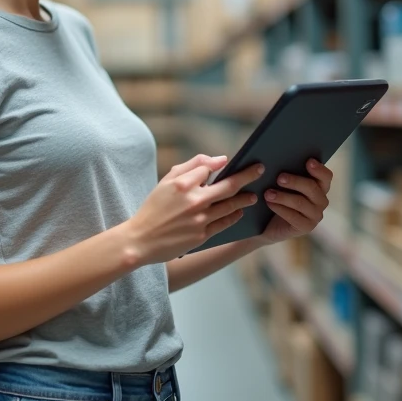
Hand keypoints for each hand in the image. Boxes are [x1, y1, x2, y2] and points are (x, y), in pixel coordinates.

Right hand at [120, 154, 265, 264]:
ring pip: (231, 205)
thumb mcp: (166, 181)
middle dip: (248, 176)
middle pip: (229, 185)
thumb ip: (192, 166)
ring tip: (253, 195)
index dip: (220, 165)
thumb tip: (220, 160)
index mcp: (183, 184)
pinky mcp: (202, 235)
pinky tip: (240, 211)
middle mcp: (194, 200)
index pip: (210, 168)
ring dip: (245, 198)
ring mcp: (199, 219)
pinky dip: (234, 215)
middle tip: (260, 169)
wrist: (141, 240)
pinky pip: (225, 223)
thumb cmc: (154, 207)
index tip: (234, 162)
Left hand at [259, 159, 332, 244]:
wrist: (268, 223)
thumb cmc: (278, 196)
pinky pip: (294, 217)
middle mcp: (321, 201)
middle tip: (279, 178)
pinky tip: (269, 203)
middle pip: (312, 188)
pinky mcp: (306, 227)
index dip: (319, 169)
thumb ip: (288, 173)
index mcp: (320, 187)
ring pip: (301, 203)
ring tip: (268, 193)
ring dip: (283, 196)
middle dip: (295, 181)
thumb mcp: (283, 184)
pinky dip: (280, 208)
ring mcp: (315, 216)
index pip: (326, 176)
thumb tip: (280, 159)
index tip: (308, 161)